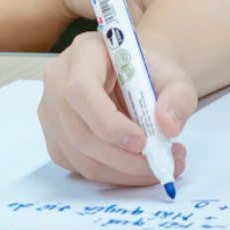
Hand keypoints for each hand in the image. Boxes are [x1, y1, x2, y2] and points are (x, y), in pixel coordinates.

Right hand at [37, 31, 196, 185]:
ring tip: (159, 167)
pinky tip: (140, 168)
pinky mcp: (57, 140)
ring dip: (122, 171)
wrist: (135, 77)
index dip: (108, 122)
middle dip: (122, 157)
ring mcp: (52, 114)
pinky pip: (80, 167)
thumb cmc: (149, 73)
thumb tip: (168, 126)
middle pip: (79, 132)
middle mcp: (57, 83)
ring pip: (79, 156)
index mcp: (83, 54)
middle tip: (161, 164)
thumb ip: (178, 96)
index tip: (142, 141)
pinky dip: (113, 175)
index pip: (81, 91)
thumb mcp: (174, 76)